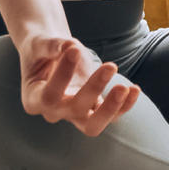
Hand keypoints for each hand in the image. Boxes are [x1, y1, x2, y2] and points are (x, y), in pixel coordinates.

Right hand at [17, 33, 142, 135]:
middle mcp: (53, 112)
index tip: (74, 48)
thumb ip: (51, 45)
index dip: (62, 76)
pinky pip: (110, 116)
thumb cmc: (42, 49)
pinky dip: (124, 106)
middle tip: (110, 65)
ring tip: (125, 87)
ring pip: (93, 125)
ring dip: (111, 108)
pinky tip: (135, 89)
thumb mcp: (40, 44)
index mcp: (33, 99)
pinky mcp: (92, 111)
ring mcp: (74, 115)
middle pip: (74, 111)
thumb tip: (69, 46)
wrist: (52, 54)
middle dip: (93, 89)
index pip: (48, 96)